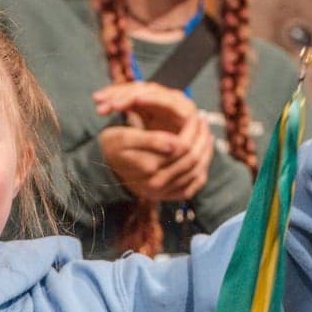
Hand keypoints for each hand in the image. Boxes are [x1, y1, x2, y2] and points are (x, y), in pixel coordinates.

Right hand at [94, 82, 213, 201]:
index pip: (182, 146)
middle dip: (201, 138)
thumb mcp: (125, 137)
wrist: (104, 168)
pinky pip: (194, 187)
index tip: (195, 114)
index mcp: (149, 167)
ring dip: (206, 152)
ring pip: (197, 172)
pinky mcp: (169, 196)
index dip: (192, 129)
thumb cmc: (113, 146)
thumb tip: (176, 143)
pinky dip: (202, 171)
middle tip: (204, 121)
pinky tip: (204, 156)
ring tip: (206, 134)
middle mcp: (158, 184)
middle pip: (192, 159)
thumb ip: (151, 140)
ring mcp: (164, 193)